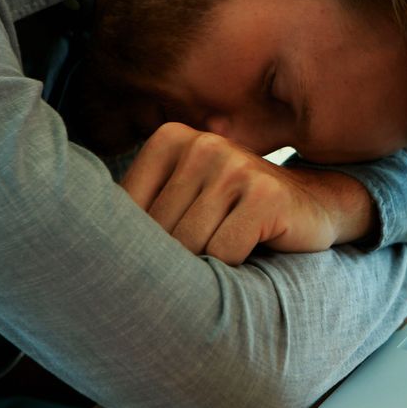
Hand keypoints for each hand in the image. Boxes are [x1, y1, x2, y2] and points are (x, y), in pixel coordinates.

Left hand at [120, 123, 372, 263]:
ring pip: (188, 245)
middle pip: (158, 232)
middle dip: (173, 261)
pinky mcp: (264, 196)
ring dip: (205, 267)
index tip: (153, 260)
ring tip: (224, 260)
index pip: (125, 211)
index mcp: (172, 139)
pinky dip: (233, 269)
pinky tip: (252, 254)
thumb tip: (89, 254)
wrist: (317, 206)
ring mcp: (235, 166)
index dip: (138, 246)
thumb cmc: (240, 214)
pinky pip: (224, 253)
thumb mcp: (187, 202)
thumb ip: (144, 213)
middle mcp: (202, 144)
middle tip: (194, 269)